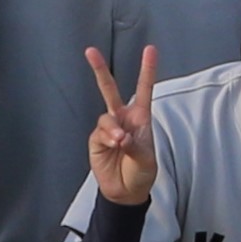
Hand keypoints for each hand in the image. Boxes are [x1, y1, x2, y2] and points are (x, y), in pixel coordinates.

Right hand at [80, 45, 163, 206]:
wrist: (126, 192)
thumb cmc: (141, 172)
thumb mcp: (146, 159)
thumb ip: (134, 144)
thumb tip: (119, 135)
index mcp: (140, 118)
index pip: (143, 89)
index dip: (146, 69)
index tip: (150, 49)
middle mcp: (123, 118)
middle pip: (109, 90)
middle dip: (99, 70)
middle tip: (90, 51)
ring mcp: (108, 128)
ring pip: (105, 117)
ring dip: (113, 129)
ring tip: (121, 143)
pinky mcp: (96, 140)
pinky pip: (100, 133)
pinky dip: (107, 138)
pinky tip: (114, 146)